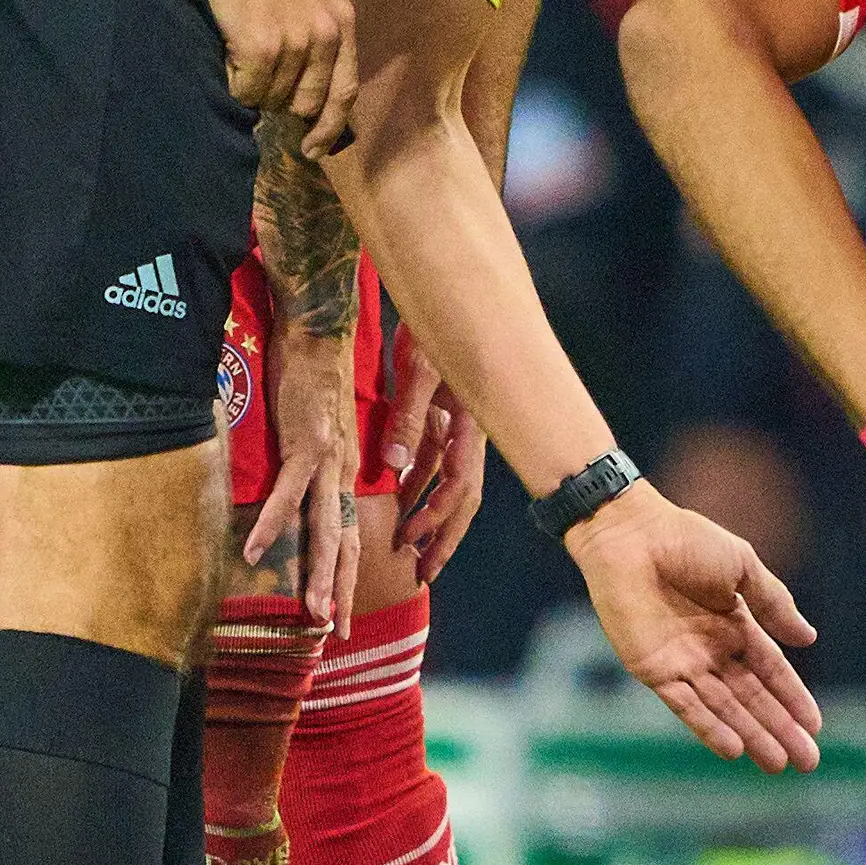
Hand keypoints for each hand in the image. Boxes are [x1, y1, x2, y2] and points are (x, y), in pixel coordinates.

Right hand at [208, 0, 355, 151]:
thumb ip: (325, 36)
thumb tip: (314, 91)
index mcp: (343, 23)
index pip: (345, 91)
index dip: (330, 127)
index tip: (315, 148)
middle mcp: (325, 35)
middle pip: (307, 102)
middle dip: (284, 105)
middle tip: (265, 87)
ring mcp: (294, 41)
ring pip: (274, 98)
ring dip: (257, 90)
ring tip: (245, 61)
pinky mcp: (261, 45)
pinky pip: (249, 90)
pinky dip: (237, 85)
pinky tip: (232, 62)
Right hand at [244, 318, 362, 631]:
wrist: (318, 334)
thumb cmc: (315, 378)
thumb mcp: (321, 431)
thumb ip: (318, 464)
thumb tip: (308, 490)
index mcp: (346, 473)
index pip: (350, 535)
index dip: (347, 576)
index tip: (340, 614)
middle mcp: (342, 473)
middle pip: (343, 543)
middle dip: (339, 590)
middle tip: (334, 632)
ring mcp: (326, 460)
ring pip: (323, 528)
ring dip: (316, 572)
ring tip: (311, 612)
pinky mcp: (306, 443)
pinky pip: (287, 492)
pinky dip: (272, 522)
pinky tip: (257, 551)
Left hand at [384, 329, 488, 579]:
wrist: (446, 292)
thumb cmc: (434, 327)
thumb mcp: (419, 373)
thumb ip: (408, 419)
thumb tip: (394, 469)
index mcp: (470, 426)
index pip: (459, 488)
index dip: (438, 521)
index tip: (416, 548)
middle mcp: (469, 431)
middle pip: (462, 498)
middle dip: (444, 536)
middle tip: (424, 572)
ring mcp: (459, 424)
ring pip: (449, 481)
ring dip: (430, 513)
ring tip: (411, 544)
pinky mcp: (446, 413)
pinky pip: (435, 457)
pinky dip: (420, 481)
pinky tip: (401, 496)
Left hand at [564, 482, 823, 768]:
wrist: (630, 535)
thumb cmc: (685, 540)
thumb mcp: (742, 566)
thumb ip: (774, 604)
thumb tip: (809, 639)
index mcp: (735, 623)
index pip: (771, 670)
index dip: (793, 697)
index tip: (815, 726)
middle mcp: (711, 649)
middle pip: (752, 697)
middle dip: (780, 728)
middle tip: (807, 761)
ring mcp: (683, 663)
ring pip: (724, 708)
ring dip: (751, 736)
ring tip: (777, 764)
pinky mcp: (654, 671)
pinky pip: (685, 706)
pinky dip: (709, 727)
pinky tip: (734, 749)